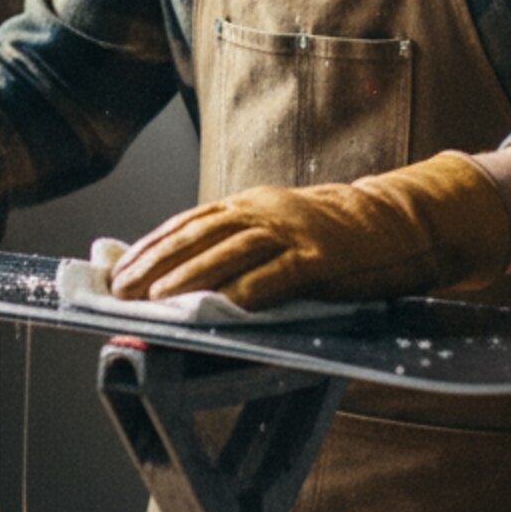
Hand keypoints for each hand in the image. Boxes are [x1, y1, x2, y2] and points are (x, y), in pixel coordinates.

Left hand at [106, 151, 510, 307]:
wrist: (394, 223)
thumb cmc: (328, 236)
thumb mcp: (274, 227)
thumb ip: (234, 243)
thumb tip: (179, 270)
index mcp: (247, 205)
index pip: (186, 224)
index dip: (149, 246)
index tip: (116, 271)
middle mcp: (262, 212)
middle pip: (199, 236)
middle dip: (156, 264)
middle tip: (123, 290)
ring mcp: (292, 233)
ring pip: (231, 253)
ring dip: (191, 277)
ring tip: (159, 299)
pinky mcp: (321, 257)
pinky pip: (282, 273)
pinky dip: (254, 288)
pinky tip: (228, 305)